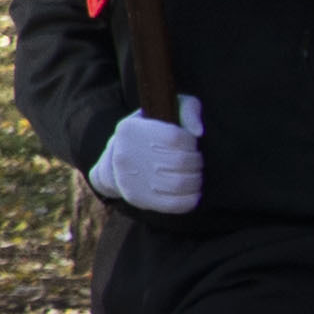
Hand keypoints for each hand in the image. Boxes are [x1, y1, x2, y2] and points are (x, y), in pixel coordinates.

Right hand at [87, 99, 206, 213]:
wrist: (115, 162)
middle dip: (196, 162)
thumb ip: (187, 110)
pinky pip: (173, 204)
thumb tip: (198, 132)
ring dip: (196, 180)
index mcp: (131, 129)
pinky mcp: (137, 198)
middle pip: (179, 161)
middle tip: (197, 162)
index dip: (191, 143)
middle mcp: (126, 154)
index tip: (191, 144)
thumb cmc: (150, 133)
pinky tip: (194, 192)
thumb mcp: (164, 112)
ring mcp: (130, 179)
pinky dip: (191, 199)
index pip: (175, 137)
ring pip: (179, 183)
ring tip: (195, 175)